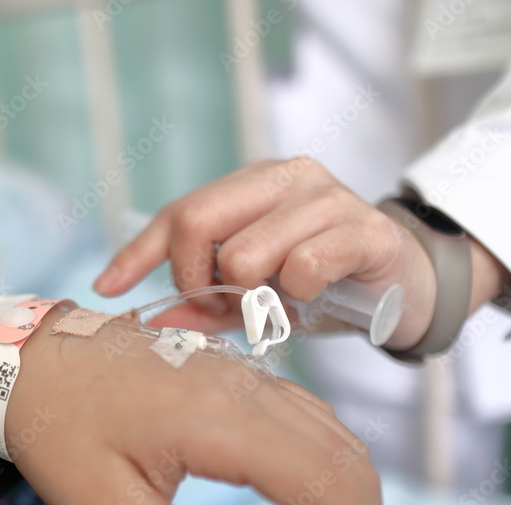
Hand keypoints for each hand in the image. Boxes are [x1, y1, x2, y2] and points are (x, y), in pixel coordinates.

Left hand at [7, 304, 402, 504]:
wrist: (29, 361)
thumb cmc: (59, 435)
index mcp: (217, 417)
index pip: (327, 484)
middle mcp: (245, 385)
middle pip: (344, 461)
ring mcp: (243, 374)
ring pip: (331, 438)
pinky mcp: (234, 375)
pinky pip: (305, 420)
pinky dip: (324, 471)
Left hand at [94, 159, 438, 348]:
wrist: (405, 286)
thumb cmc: (320, 285)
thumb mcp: (253, 293)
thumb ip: (203, 301)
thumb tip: (150, 320)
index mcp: (251, 185)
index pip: (178, 213)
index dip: (136, 254)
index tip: (105, 288)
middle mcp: (285, 178)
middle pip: (198, 223)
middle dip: (196, 281)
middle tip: (221, 309)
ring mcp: (327, 198)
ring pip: (246, 255)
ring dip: (250, 298)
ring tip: (274, 305)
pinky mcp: (365, 230)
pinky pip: (304, 269)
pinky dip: (298, 297)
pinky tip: (313, 298)